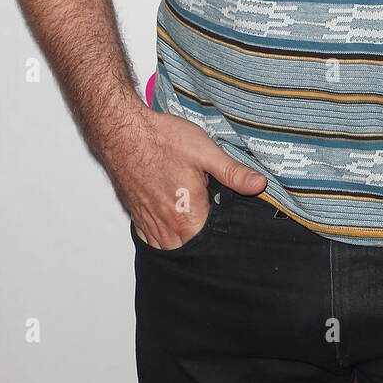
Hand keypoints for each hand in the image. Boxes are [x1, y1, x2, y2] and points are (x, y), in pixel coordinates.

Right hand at [104, 111, 266, 249]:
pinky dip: (162, 238)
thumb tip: (259, 185)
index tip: (232, 233)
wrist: (123, 132)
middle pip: (189, 250)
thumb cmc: (162, 140)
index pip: (210, 245)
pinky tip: (172, 226)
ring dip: (182, 244)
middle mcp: (166, 226)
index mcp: (187, 216)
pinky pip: (151, 239)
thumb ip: (233, 173)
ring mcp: (148, 222)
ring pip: (169, 248)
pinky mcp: (136, 215)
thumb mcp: (205, 152)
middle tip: (215, 230)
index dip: (223, 240)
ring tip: (195, 230)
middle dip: (203, 245)